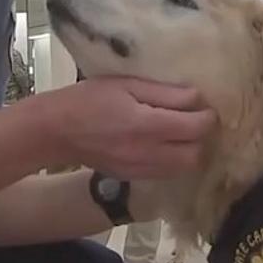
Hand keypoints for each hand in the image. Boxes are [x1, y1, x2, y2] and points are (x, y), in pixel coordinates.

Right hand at [46, 77, 216, 179]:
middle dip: (201, 138)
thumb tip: (196, 98)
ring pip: (183, 169)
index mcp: (147, 125)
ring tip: (179, 134)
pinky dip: (171, 161)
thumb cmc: (88, 99)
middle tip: (193, 121)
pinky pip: (165, 174)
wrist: (55, 131)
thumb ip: (164, 93)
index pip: (196, 128)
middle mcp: (148, 153)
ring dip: (188, 152)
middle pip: (196, 155)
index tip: (203, 107)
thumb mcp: (126, 85)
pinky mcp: (132, 177)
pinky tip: (161, 145)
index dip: (207, 117)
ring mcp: (140, 170)